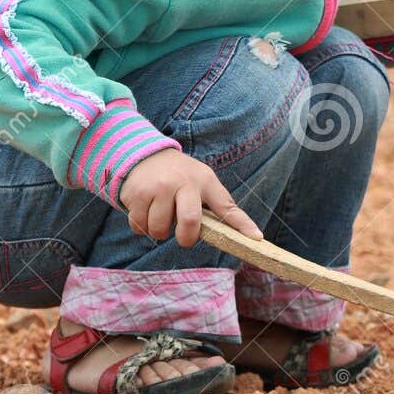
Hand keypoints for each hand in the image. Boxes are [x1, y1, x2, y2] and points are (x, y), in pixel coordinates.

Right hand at [117, 148, 262, 247]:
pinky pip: (138, 226)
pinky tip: (146, 209)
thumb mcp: (204, 182)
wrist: (145, 155)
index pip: (226, 206)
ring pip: (159, 229)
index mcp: (204, 181)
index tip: (257, 239)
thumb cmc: (182, 176)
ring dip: (159, 230)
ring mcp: (157, 187)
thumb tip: (252, 236)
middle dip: (186, 238)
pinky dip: (141, 225)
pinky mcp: (136, 194)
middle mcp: (182, 182)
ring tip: (161, 213)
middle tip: (184, 237)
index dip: (242, 224)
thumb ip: (221, 206)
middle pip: (190, 222)